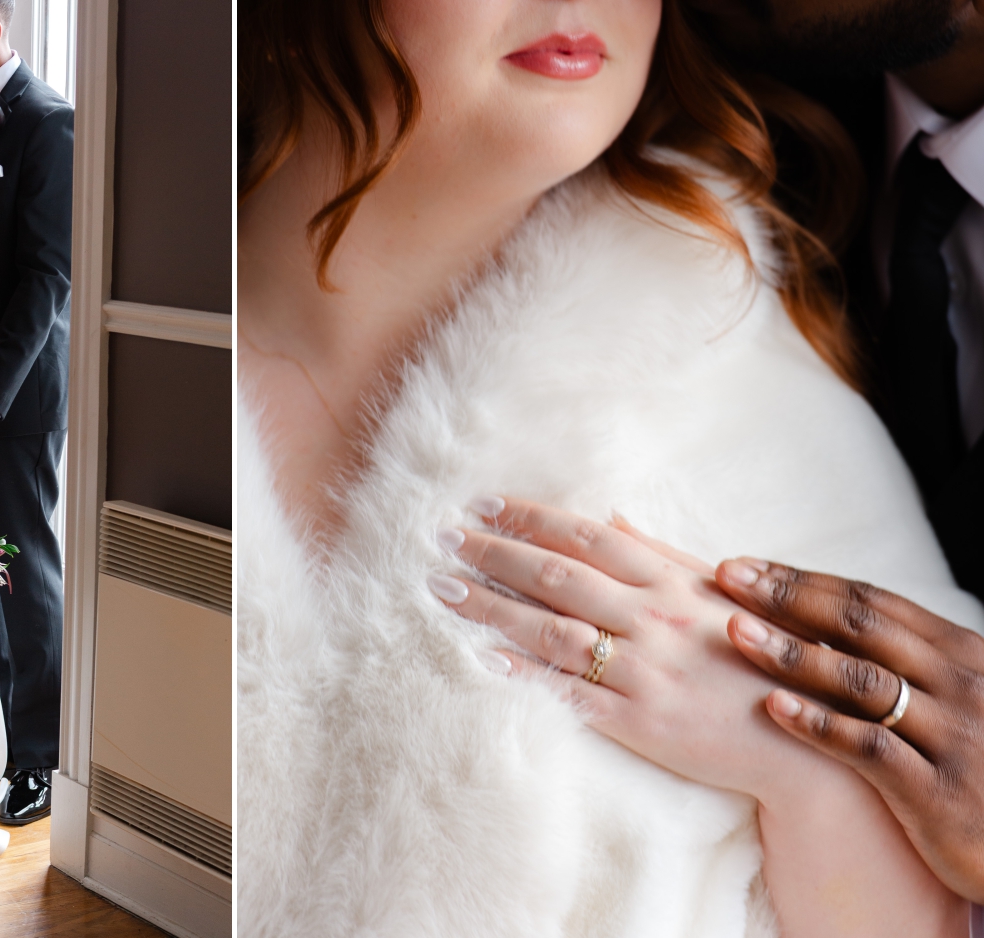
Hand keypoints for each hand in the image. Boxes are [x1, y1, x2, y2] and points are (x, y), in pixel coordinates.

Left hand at [431, 497, 826, 804]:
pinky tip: (482, 659)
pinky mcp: (641, 720)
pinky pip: (572, 692)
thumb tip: (611, 513)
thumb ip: (659, 553)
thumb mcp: (714, 593)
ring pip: (552, 629)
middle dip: (494, 552)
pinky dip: (526, 674)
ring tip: (442, 589)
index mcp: (668, 579)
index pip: (585, 534)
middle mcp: (652, 616)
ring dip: (491, 607)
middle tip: (440, 537)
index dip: (530, 515)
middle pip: (557, 574)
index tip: (481, 503)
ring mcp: (645, 669)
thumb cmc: (757, 653)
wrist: (804, 739)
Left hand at [715, 557, 983, 902]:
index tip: (744, 566)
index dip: (803, 581)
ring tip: (735, 630)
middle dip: (787, 597)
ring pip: (861, 681)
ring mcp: (952, 737)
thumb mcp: (959, 700)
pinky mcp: (939, 793)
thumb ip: (906, 661)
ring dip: (793, 652)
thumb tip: (825, 621)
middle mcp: (958, 685)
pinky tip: (772, 707)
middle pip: (859, 628)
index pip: (870, 603)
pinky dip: (820, 725)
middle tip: (727, 576)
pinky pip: (870, 749)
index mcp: (960, 654)